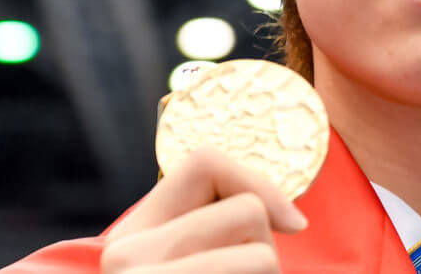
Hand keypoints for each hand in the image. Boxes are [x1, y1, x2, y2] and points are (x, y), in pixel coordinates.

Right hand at [100, 148, 307, 272]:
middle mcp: (125, 258)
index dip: (258, 182)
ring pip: (264, 255)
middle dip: (264, 249)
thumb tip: (295, 221)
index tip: (293, 223)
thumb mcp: (200, 258)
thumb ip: (219, 222)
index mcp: (128, 237)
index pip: (206, 162)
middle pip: (248, 211)